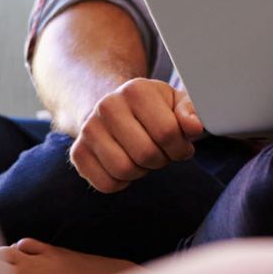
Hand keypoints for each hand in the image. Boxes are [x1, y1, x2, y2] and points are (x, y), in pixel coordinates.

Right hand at [69, 78, 204, 192]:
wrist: (113, 108)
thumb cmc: (152, 107)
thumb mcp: (176, 101)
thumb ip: (190, 111)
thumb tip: (195, 127)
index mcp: (136, 90)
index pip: (167, 132)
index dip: (181, 147)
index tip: (182, 146)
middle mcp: (107, 106)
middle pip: (146, 153)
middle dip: (163, 160)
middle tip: (164, 153)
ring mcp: (88, 129)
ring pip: (124, 170)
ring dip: (143, 172)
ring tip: (146, 158)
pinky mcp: (77, 152)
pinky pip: (106, 184)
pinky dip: (123, 183)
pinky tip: (128, 165)